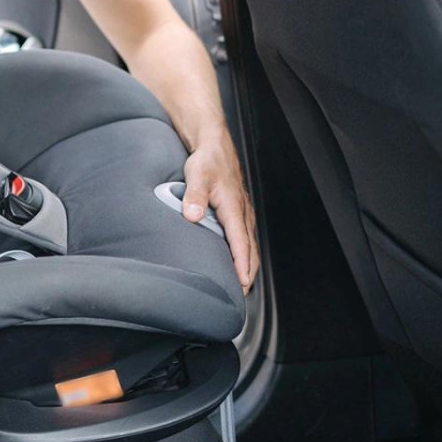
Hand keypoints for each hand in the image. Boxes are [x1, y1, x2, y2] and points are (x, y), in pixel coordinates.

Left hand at [181, 133, 259, 295]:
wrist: (214, 146)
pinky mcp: (238, 212)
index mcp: (233, 206)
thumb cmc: (207, 160)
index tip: (243, 282)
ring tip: (241, 286)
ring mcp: (242, 213)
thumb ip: (194, 196)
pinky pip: (245, 238)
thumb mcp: (196, 174)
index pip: (240, 241)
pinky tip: (237, 263)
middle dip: (248, 272)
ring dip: (247, 265)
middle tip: (242, 295)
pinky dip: (245, 254)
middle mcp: (242, 212)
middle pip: (250, 249)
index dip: (241, 263)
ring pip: (249, 245)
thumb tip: (192, 215)